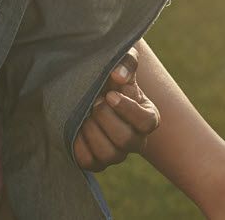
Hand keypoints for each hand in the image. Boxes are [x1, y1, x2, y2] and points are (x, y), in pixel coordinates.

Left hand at [73, 47, 159, 170]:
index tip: (110, 95)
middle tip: (93, 103)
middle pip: (126, 140)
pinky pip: (89, 162)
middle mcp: (136, 140)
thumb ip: (126, 61)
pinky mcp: (98, 162)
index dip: (128, 110)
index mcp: (148, 117)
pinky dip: (79, 146)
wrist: (91, 93)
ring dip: (92, 133)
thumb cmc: (112, 78)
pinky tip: (76, 128)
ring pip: (109, 155)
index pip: (146, 122)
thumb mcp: (121, 63)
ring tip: (84, 115)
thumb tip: (118, 76)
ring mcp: (117, 154)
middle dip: (105, 119)